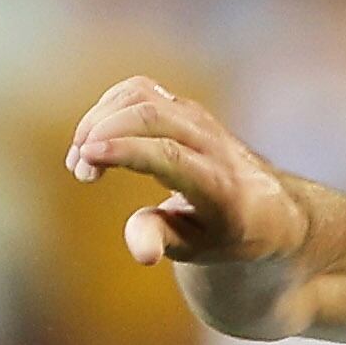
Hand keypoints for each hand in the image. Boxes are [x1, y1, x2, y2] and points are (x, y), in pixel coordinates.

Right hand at [66, 76, 314, 267]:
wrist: (266, 206)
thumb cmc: (225, 234)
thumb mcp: (198, 249)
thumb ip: (164, 240)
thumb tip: (141, 253)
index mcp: (220, 185)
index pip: (169, 155)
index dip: (124, 151)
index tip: (87, 159)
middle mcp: (211, 143)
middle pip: (151, 116)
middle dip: (103, 134)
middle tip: (79, 172)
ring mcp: (197, 119)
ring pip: (141, 96)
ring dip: (100, 118)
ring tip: (80, 159)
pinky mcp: (183, 107)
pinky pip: (139, 91)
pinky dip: (107, 107)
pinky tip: (92, 139)